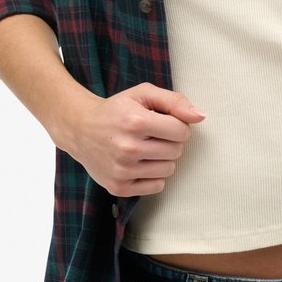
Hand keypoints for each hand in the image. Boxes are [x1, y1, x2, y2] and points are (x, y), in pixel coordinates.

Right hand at [59, 83, 205, 196]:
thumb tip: (200, 116)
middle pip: (176, 151)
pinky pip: (157, 186)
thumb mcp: (144, 94)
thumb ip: (175, 101)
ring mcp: (122, 170)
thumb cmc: (118, 109)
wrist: (81, 129)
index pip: (182, 131)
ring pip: (169, 169)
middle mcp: (128, 148)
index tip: (163, 122)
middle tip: (152, 134)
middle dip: (170, 141)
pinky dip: (153, 175)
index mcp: (136, 122)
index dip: (177, 125)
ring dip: (163, 158)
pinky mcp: (119, 187)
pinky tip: (140, 163)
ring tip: (146, 148)